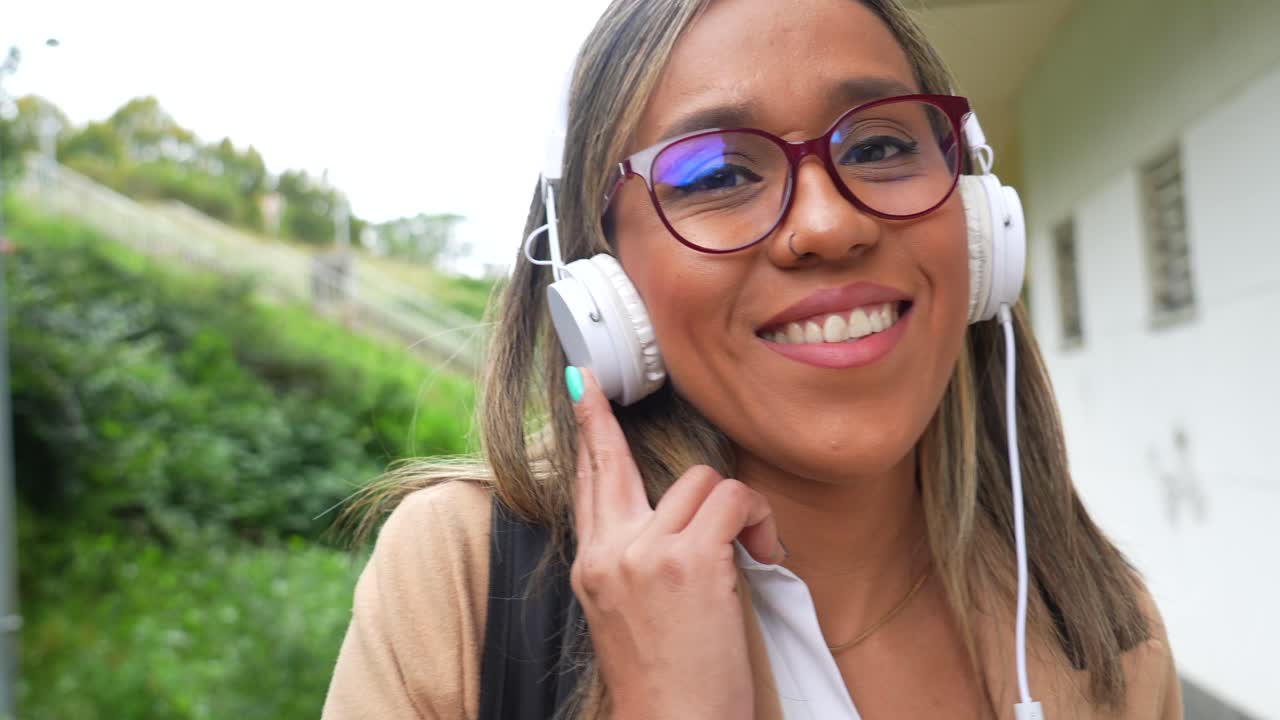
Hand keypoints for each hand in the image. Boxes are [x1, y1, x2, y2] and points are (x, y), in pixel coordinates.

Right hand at [567, 367, 783, 719]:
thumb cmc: (666, 683)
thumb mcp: (627, 614)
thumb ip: (634, 559)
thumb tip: (669, 517)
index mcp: (592, 566)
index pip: (587, 483)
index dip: (587, 433)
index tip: (580, 388)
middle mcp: (610, 551)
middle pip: (611, 459)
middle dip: (604, 416)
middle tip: (599, 381)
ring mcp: (646, 552)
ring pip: (700, 480)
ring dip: (736, 508)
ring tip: (750, 548)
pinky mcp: (690, 560)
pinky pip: (733, 499)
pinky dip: (758, 519)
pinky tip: (764, 552)